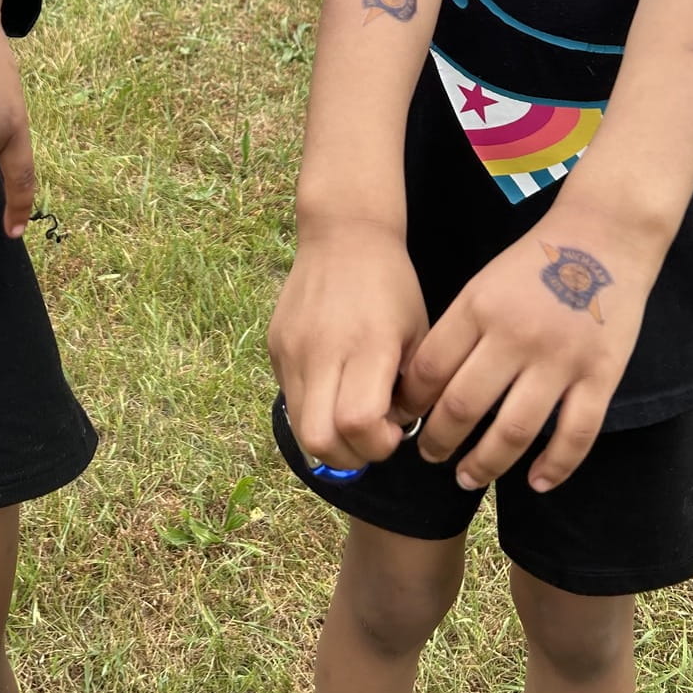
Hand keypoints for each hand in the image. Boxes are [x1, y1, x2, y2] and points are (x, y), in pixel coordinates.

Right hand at [268, 226, 428, 471]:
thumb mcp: (418, 332)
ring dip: (328, 438)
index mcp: (367, 346)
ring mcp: (291, 350)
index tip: (394, 431)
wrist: (343, 235)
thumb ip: (410, 387)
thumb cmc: (392, 285)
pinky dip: (313, 409)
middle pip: (318, 439)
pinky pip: (290, 398)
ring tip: (353, 418)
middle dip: (348, 457)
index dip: (377, 445)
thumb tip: (395, 429)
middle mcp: (321, 352)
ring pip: (298, 425)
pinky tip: (333, 389)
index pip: (357, 423)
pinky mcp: (274, 347)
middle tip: (370, 438)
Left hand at [398, 218, 653, 492]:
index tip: (403, 421)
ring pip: (514, 430)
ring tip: (467, 478)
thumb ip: (456, 332)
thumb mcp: (482, 285)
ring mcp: (561, 358)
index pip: (430, 369)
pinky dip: (555, 467)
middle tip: (429, 456)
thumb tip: (420, 387)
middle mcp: (516, 335)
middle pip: (463, 406)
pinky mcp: (602, 375)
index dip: (410, 404)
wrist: (604, 236)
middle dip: (439, 441)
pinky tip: (535, 483)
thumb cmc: (533, 265)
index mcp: (479, 308)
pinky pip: (576, 434)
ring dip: (486, 463)